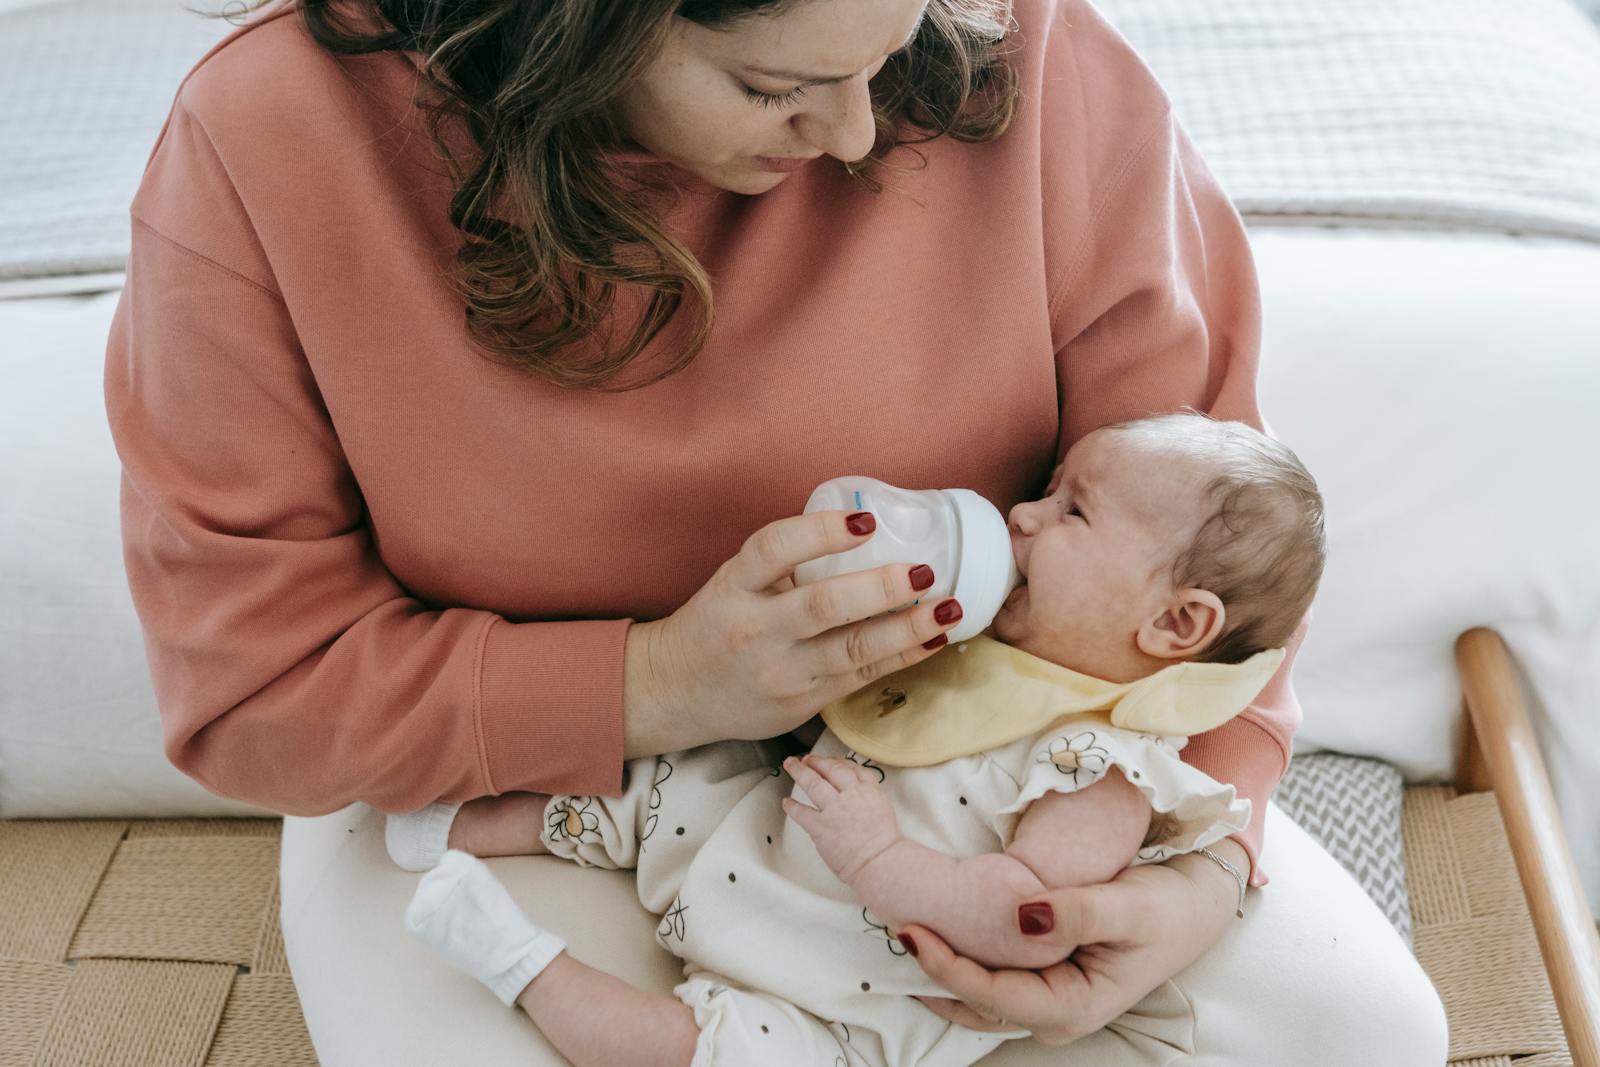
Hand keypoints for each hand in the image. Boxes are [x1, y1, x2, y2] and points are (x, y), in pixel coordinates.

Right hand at [622, 510, 964, 757]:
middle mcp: (755, 630)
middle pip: (822, 606)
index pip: (773, 549)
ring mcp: (780, 672)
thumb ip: (785, 562)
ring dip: (907, 628)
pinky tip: (934, 639)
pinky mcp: (802, 703)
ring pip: (852, 650)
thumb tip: (866, 527)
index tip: (865, 521)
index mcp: (735, 587)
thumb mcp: (735, 581)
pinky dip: (902, 656)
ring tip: (948, 608)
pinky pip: (861, 676)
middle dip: (879, 589)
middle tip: (925, 571)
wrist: (677, 691)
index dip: (821, 531)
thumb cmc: (719, 622)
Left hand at [781, 754, 901, 883]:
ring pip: (813, 783)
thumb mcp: (882, 808)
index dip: (837, 761)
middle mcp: (850, 795)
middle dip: (817, 761)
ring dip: (800, 771)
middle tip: (806, 758)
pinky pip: (802, 812)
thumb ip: (868, 795)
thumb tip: (854, 789)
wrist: (879, 861)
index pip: (851, 768)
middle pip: (830, 769)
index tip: (830, 760)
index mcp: (868, 790)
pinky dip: (792, 806)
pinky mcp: (820, 827)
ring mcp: (834, 810)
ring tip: (790, 765)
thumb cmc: (884, 843)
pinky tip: (786, 802)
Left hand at [898, 839, 1246, 1044]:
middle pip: (977, 1002)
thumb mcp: (1131, 907)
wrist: (1197, 899)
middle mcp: (1054, 1011)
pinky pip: (993, 972)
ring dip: (942, 965)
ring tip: (904, 926)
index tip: (911, 934)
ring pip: (979, 993)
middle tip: (893, 924)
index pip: (993, 996)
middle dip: (932, 970)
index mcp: (1073, 1006)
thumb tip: (1024, 916)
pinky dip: (963, 954)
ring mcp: (1048, 994)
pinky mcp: (1044, 973)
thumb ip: (1079, 913)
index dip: (947, 968)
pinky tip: (938, 927)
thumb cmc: (1170, 907)